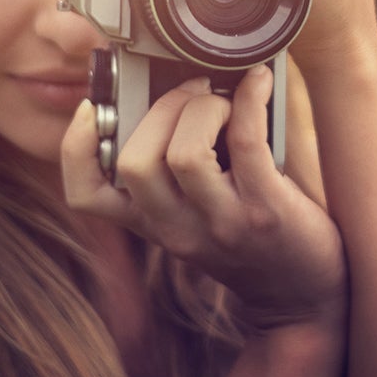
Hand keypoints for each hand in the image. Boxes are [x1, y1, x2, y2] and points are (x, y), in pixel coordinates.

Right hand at [61, 65, 346, 329]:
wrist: (301, 292)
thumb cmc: (247, 235)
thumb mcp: (193, 214)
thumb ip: (171, 172)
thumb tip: (167, 87)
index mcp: (152, 222)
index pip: (86, 195)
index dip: (75, 147)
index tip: (91, 108)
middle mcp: (177, 229)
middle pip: (135, 162)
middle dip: (160, 108)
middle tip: (191, 91)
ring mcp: (221, 223)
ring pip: (184, 154)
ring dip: (203, 108)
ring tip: (224, 101)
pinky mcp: (265, 212)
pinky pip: (246, 142)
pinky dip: (249, 100)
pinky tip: (257, 83)